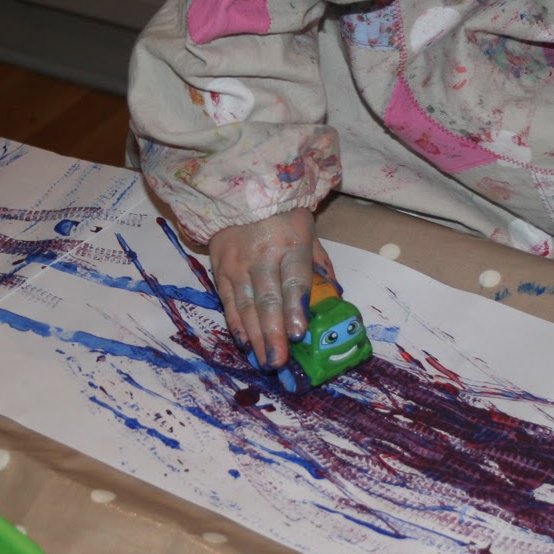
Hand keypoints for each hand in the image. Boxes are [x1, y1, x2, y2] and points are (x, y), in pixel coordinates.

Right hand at [207, 208, 333, 370]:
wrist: (240, 191)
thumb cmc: (284, 215)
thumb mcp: (309, 233)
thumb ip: (320, 267)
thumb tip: (334, 299)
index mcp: (291, 244)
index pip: (293, 281)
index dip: (294, 309)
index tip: (298, 334)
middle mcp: (262, 255)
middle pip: (267, 300)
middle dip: (273, 334)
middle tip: (278, 362)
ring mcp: (237, 263)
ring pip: (246, 305)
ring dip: (255, 337)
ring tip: (264, 361)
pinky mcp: (219, 268)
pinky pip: (228, 301)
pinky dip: (236, 324)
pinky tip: (245, 343)